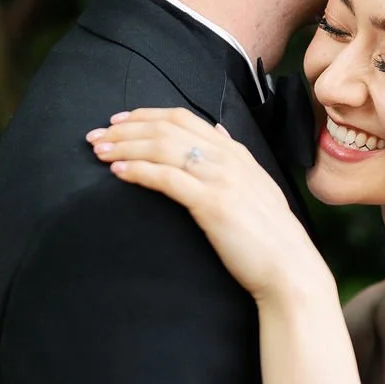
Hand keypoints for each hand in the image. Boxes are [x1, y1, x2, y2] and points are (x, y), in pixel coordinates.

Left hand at [87, 108, 327, 302]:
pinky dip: (139, 170)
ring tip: (99, 151)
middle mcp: (228, 158)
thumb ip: (235, 159)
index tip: (118, 120)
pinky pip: (167, 178)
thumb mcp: (256, 186)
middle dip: (125, 128)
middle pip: (167, 127)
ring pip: (162, 147)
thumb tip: (217, 132)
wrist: (288, 268)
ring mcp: (221, 178)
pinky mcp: (212, 203)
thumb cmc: (269, 236)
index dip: (146, 115)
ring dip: (125, 145)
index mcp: (236, 152)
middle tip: (95, 135)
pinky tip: (118, 172)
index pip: (183, 117)